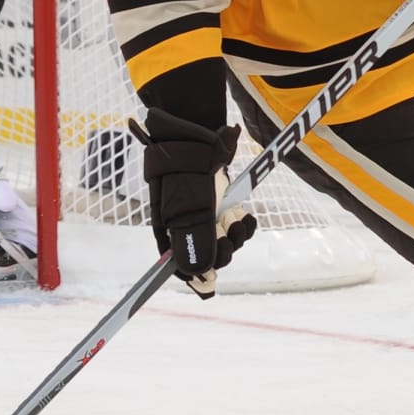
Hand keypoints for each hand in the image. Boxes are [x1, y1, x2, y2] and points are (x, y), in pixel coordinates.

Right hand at [129, 108, 257, 298]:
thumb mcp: (190, 204)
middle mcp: (183, 223)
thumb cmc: (187, 165)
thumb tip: (198, 273)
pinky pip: (234, 226)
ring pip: (223, 241)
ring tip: (241, 222)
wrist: (198, 129)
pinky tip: (247, 217)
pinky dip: (244, 225)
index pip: (177, 264)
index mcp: (166, 227)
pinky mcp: (219, 203)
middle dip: (222, 252)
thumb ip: (193, 238)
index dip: (194, 276)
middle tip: (231, 237)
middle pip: (204, 255)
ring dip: (236, 238)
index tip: (209, 284)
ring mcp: (202, 213)